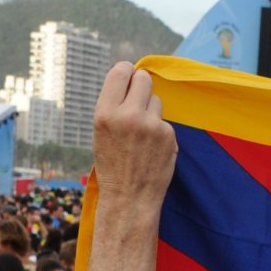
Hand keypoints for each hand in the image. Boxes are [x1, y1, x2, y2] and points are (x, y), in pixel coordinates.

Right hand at [90, 63, 176, 232]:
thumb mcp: (101, 132)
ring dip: (151, 111)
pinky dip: (160, 131)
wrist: (129, 198)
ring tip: (142, 134)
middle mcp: (128, 115)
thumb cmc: (112, 165)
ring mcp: (151, 125)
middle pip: (144, 78)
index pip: (121, 71)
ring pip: (156, 100)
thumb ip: (114, 106)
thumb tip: (132, 79)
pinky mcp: (168, 135)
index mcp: (105, 113)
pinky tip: (152, 148)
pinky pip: (165, 122)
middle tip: (137, 100)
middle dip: (142, 85)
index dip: (127, 72)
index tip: (128, 78)